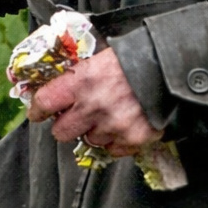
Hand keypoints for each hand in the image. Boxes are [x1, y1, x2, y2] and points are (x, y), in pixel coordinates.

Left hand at [27, 49, 161, 155]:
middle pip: (62, 132)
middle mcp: (93, 106)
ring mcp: (114, 125)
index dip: (38, 110)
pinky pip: (114, 150)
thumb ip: (75, 75)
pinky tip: (123, 124)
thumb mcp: (97, 58)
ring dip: (95, 131)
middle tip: (75, 117)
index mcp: (81, 81)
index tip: (37, 114)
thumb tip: (48, 86)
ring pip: (90, 140)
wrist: (170, 69)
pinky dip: (116, 140)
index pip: (45, 103)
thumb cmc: (132, 58)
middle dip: (66, 125)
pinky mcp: (133, 139)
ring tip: (108, 115)